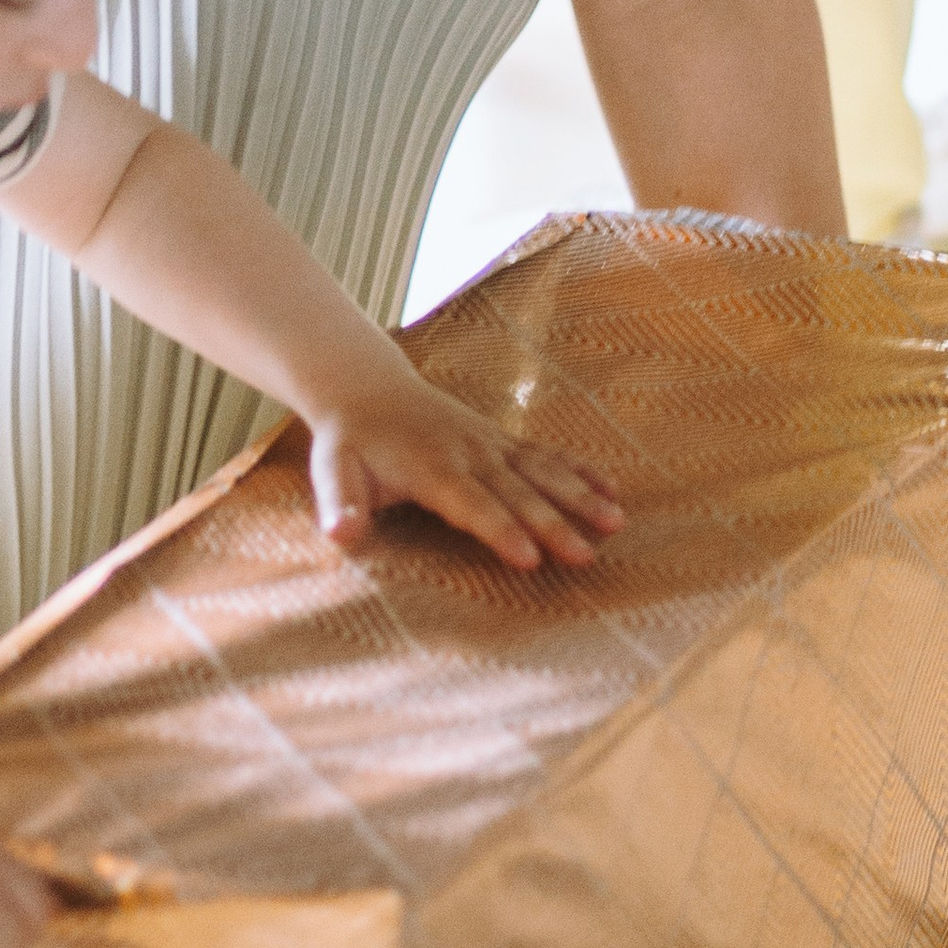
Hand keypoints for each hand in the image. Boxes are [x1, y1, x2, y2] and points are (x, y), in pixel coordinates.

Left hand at [303, 367, 625, 573]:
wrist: (367, 387)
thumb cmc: (350, 441)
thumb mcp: (332, 471)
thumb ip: (340, 504)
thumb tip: (341, 536)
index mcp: (431, 467)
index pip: (471, 503)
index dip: (500, 530)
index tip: (529, 559)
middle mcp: (469, 453)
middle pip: (517, 493)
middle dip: (553, 525)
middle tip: (585, 556)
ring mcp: (491, 444)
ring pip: (543, 471)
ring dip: (580, 496)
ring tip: (615, 522)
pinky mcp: (502, 440)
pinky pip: (547, 455)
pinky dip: (581, 471)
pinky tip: (613, 490)